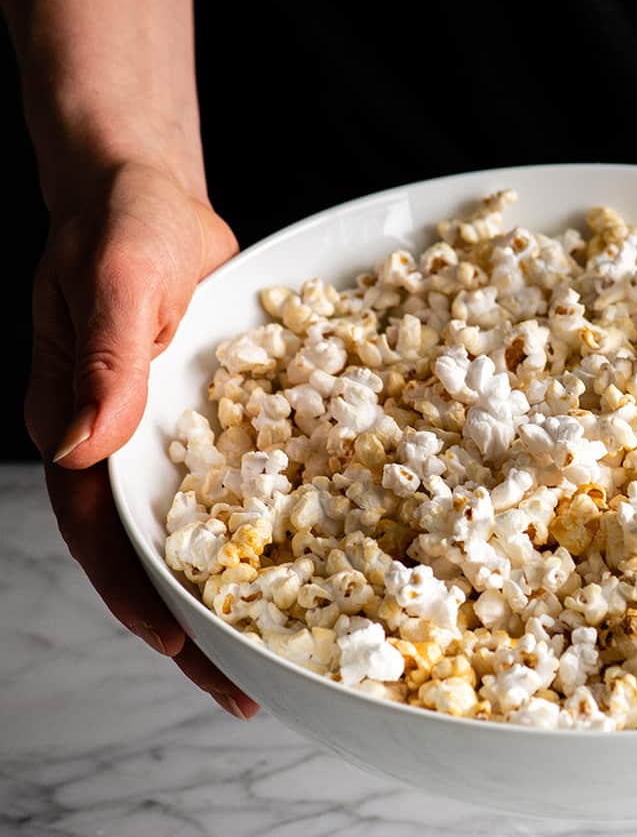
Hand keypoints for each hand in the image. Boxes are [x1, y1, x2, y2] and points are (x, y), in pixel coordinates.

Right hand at [25, 161, 258, 719]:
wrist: (150, 197)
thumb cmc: (122, 226)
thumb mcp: (118, 281)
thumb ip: (105, 360)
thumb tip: (84, 448)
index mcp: (81, 427)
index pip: (102, 534)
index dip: (140, 597)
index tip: (183, 651)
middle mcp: (121, 446)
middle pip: (151, 551)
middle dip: (193, 622)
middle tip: (248, 685)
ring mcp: (165, 437)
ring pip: (194, 528)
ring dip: (231, 586)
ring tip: (282, 647)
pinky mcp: (207, 419)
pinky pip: (232, 482)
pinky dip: (262, 525)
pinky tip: (310, 556)